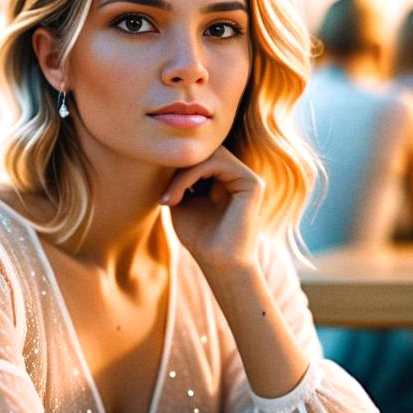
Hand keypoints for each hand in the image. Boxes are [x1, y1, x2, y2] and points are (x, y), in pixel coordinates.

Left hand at [160, 146, 263, 273]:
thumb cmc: (199, 237)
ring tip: (169, 198)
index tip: (159, 192)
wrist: (217, 264)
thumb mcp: (181, 200)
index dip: (176, 164)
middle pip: (204, 148)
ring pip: (209, 152)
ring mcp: (247, 177)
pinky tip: (179, 196)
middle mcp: (238, 174)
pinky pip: (217, 162)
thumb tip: (165, 151)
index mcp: (225, 177)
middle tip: (163, 193)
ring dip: (182, 171)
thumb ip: (177, 175)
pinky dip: (191, 175)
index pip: (199, 153)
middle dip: (178, 166)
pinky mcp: (253, 183)